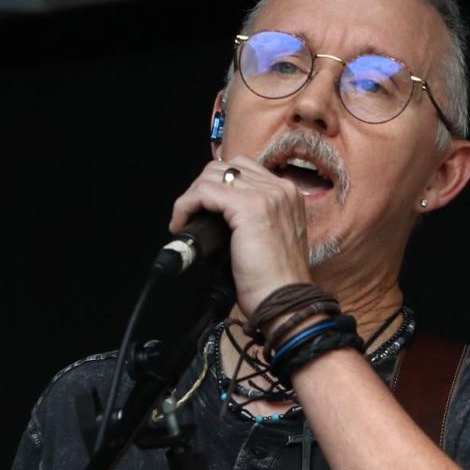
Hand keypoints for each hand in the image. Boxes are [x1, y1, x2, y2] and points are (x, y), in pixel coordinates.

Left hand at [169, 158, 312, 317]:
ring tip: (185, 221)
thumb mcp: (269, 241)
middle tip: (192, 216)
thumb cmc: (276, 284)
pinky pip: (205, 192)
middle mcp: (281, 189)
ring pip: (213, 175)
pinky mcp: (249, 207)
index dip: (218, 187)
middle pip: (227, 167)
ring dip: (192, 196)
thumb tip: (221, 216)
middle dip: (203, 188)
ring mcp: (266, 195)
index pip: (244, 171)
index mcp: (288, 195)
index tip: (204, 211)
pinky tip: (182, 224)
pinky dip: (186, 205)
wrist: (285, 302)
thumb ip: (254, 221)